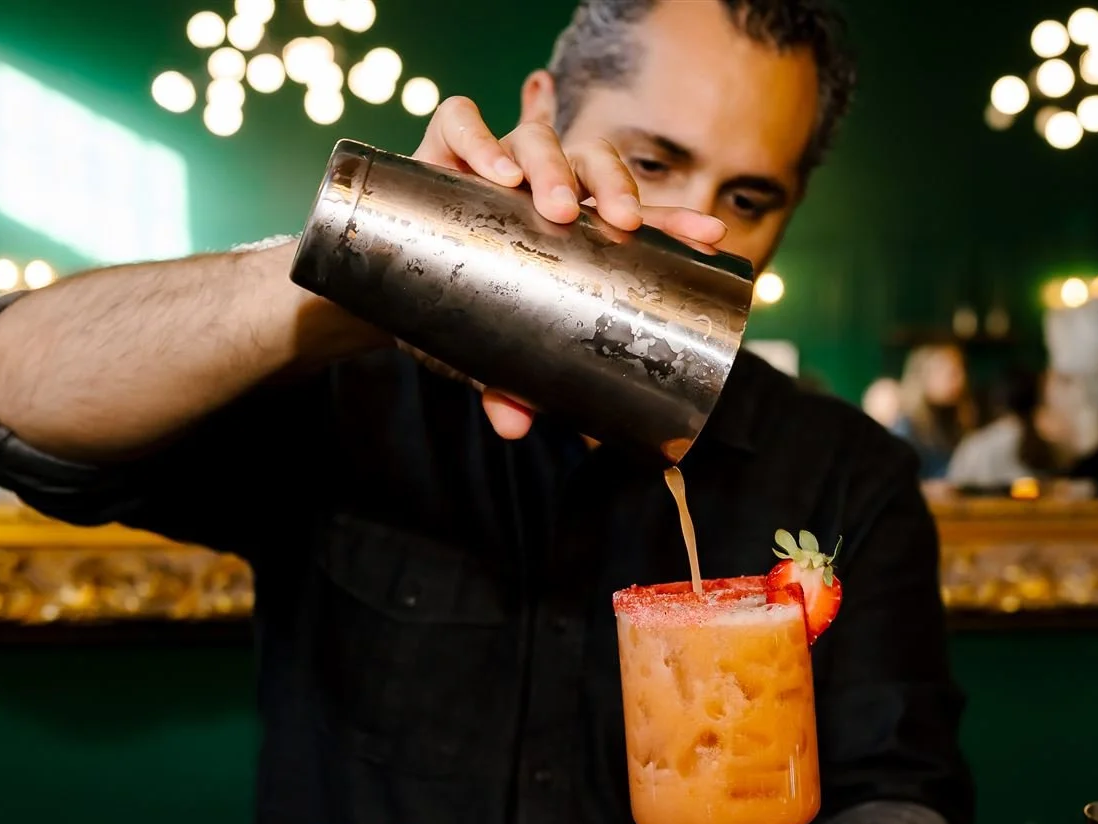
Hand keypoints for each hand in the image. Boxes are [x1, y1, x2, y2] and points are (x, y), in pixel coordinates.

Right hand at [412, 97, 725, 438]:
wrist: (385, 282)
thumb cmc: (456, 311)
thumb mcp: (485, 350)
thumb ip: (504, 383)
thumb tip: (513, 429)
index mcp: (575, 223)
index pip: (636, 211)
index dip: (676, 218)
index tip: (712, 237)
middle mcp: (544, 183)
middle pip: (594, 159)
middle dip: (615, 185)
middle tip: (621, 223)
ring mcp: (497, 158)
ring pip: (538, 136)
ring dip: (554, 166)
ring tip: (556, 204)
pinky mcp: (444, 146)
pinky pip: (461, 121)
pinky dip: (480, 139)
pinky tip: (495, 170)